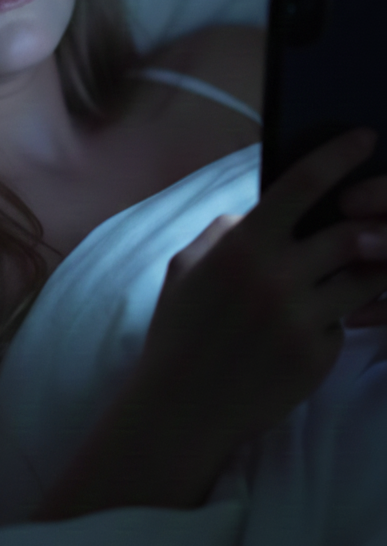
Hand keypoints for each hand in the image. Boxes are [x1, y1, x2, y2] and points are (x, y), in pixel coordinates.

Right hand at [139, 128, 386, 451]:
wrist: (182, 409)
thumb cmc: (178, 332)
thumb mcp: (187, 266)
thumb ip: (227, 230)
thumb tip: (261, 212)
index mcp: (244, 247)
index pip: (303, 185)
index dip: (340, 155)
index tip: (366, 136)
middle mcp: (278, 279)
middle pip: (350, 233)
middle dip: (365, 224)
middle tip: (369, 219)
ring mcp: (303, 320)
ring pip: (363, 278)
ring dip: (365, 268)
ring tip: (354, 267)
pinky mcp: (319, 357)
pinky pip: (344, 323)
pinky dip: (336, 317)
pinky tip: (310, 326)